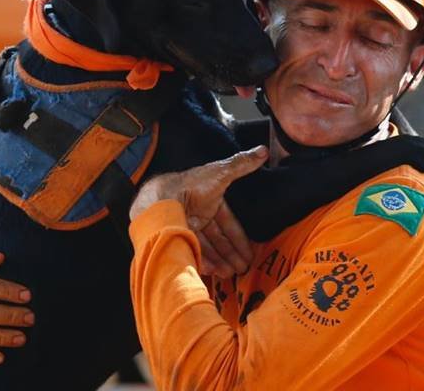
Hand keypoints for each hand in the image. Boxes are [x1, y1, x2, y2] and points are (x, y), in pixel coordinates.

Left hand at [131, 146, 267, 277]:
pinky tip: (213, 272)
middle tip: (243, 269)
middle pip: (219, 238)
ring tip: (230, 274)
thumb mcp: (221, 173)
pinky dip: (204, 262)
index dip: (240, 239)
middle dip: (231, 254)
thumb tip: (263, 149)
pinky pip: (194, 252)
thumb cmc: (192, 184)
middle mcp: (199, 214)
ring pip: (207, 247)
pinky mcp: (178, 237)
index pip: (229, 223)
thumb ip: (241, 164)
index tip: (250, 253)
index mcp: (211, 200)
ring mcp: (188, 226)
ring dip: (220, 261)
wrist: (161, 199)